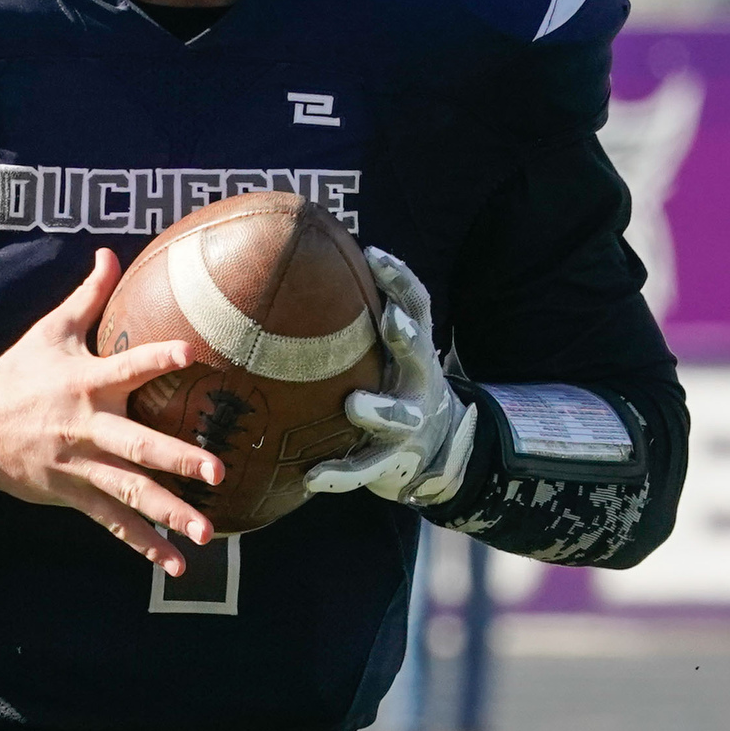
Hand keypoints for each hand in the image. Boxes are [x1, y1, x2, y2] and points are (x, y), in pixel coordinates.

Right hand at [0, 249, 224, 576]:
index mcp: (84, 383)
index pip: (127, 367)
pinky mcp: (73, 495)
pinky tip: (176, 563)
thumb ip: (87, 296)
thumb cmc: (18, 374)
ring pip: (129, 494)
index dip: (158, 358)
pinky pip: (113, 524)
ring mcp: (79, 467)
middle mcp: (85, 428)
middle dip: (176, 459)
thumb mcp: (49, 331)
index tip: (193, 353)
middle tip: (217, 471)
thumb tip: (110, 252)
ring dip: (168, 515)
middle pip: (135, 446)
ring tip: (207, 533)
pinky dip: (143, 545)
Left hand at [303, 249, 476, 506]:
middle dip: (406, 337)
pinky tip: (311, 477)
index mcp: (414, 351)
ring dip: (379, 410)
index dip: (401, 279)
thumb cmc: (394, 387)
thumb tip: (293, 266)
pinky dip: (340, 474)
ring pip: (398, 418)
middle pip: (420, 355)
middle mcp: (418, 382)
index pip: (418, 305)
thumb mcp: (389, 354)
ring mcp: (409, 425)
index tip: (374, 254)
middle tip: (390, 321)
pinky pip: (366, 469)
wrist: (437, 453)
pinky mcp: (392, 462)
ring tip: (355, 406)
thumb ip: (355, 323)